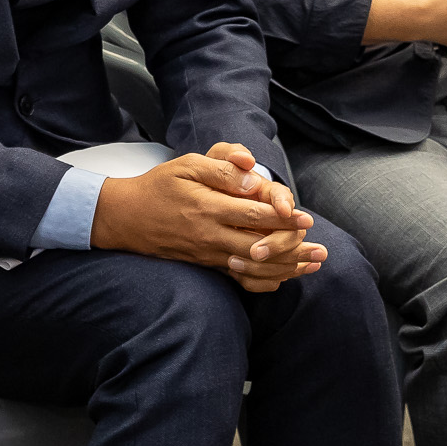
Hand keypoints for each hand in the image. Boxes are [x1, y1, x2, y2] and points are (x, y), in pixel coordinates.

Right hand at [90, 145, 325, 293]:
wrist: (126, 217)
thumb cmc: (159, 186)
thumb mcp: (187, 165)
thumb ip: (222, 170)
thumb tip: (254, 179)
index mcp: (208, 207)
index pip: (253, 215)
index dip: (282, 217)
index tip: (306, 218)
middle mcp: (210, 235)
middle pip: (258, 246)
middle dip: (293, 248)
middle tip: (320, 249)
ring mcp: (207, 254)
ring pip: (252, 266)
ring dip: (285, 268)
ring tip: (311, 266)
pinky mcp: (205, 264)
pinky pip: (238, 278)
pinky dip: (263, 279)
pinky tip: (283, 277)